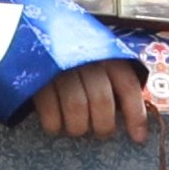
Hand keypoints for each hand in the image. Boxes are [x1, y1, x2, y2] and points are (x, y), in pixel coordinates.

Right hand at [29, 57, 154, 142]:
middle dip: (103, 125)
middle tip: (100, 132)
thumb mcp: (96, 59)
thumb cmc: (70, 54)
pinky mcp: (36, 76)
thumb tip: (130, 118)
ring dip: (78, 127)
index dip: (135, 115)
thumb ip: (112, 81)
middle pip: (101, 101)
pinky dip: (54, 124)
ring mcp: (58, 66)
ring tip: (76, 128)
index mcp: (105, 53)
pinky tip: (55, 125)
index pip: (127, 86)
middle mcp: (85, 58)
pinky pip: (49, 110)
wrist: (30, 32)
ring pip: (76, 108)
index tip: (138, 138)